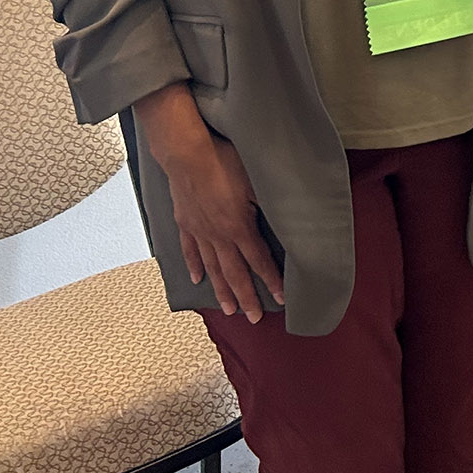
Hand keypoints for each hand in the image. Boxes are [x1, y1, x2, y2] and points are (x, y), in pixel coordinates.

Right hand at [136, 81, 283, 321]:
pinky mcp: (185, 224)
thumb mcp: (256, 182)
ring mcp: (199, 232)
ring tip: (228, 309)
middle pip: (235, 273)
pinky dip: (195, 266)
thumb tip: (288, 217)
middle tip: (254, 319)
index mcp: (239, 227)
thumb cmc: (226, 162)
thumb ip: (269, 204)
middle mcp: (219, 236)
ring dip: (222, 290)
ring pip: (213, 268)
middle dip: (246, 297)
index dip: (271, 280)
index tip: (282, 299)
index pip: (259, 260)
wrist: (187, 154)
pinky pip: (191, 252)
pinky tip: (198, 279)